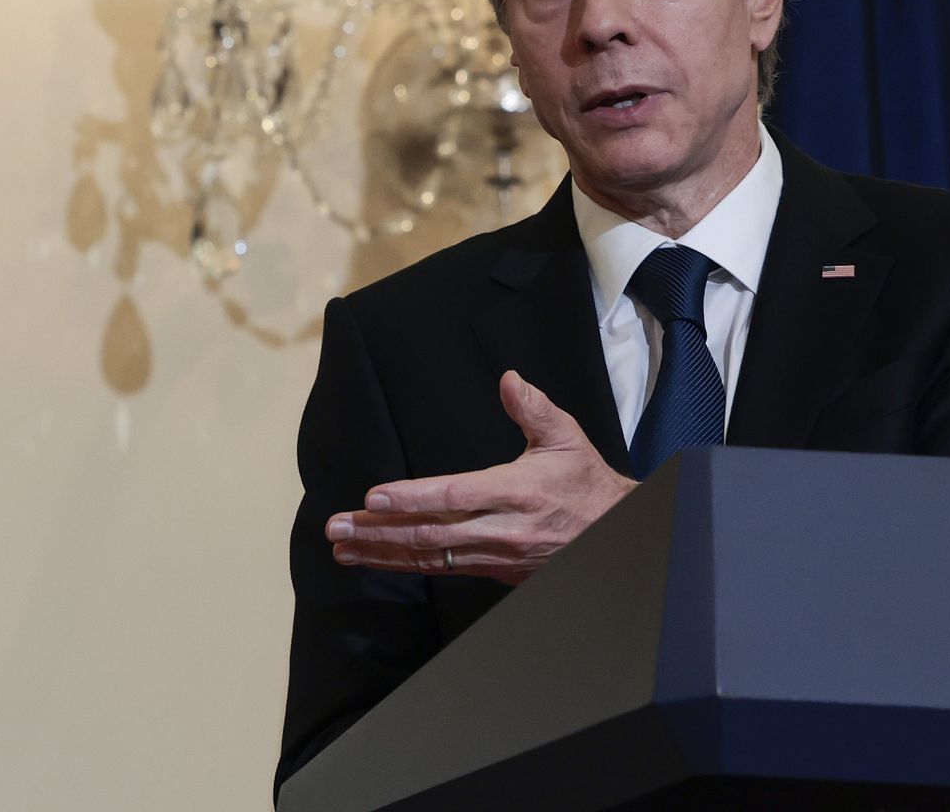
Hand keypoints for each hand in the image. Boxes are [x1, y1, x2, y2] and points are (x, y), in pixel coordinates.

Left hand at [325, 370, 636, 584]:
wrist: (613, 531)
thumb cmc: (584, 480)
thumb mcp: (566, 437)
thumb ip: (534, 408)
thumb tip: (508, 380)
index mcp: (517, 492)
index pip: (454, 496)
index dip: (410, 498)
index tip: (372, 497)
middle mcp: (502, 529)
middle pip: (430, 533)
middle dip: (378, 532)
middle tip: (336, 528)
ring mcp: (496, 555)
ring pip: (430, 556)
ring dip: (382, 553)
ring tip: (342, 549)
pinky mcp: (493, 570)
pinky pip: (442, 569)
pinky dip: (405, 564)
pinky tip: (376, 559)